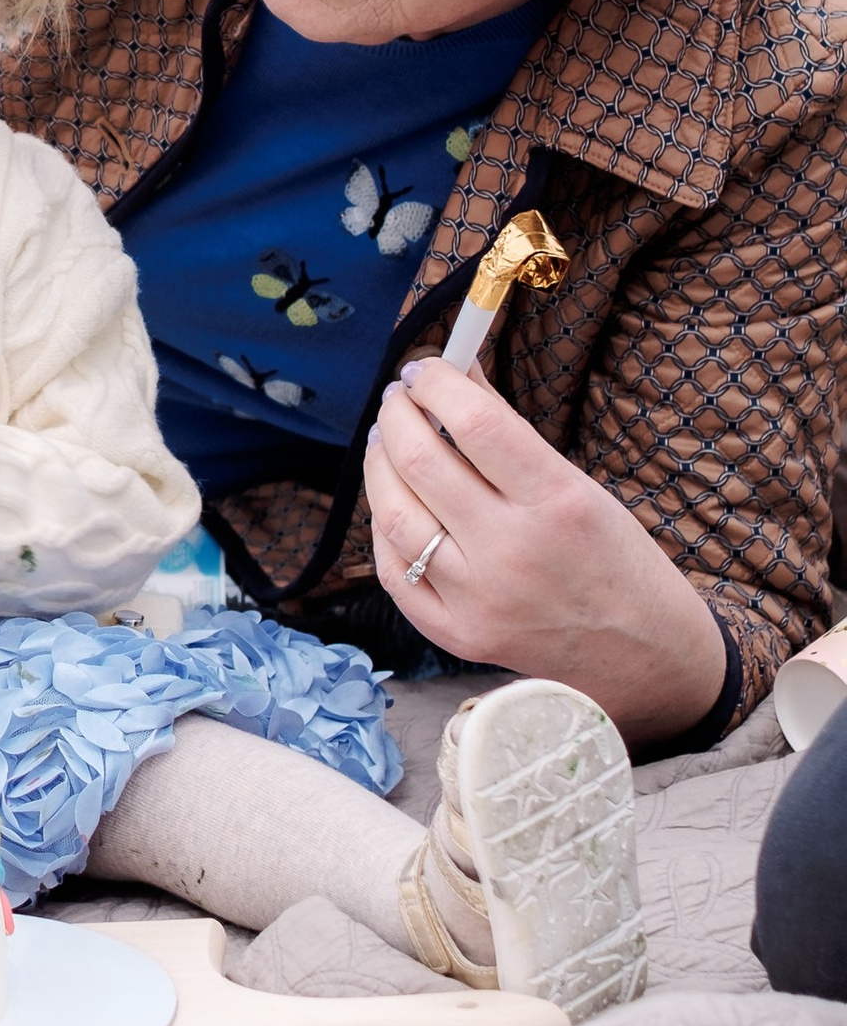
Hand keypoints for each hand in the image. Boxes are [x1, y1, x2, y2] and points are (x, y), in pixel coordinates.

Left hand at [365, 357, 726, 743]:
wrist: (647, 658)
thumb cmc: (620, 562)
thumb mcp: (582, 487)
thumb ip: (511, 434)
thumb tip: (458, 373)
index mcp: (558, 503)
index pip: (475, 422)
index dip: (436, 382)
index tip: (423, 367)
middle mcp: (512, 551)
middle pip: (421, 463)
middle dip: (397, 414)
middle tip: (399, 396)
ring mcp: (479, 599)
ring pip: (392, 514)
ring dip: (378, 463)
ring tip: (385, 439)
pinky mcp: (457, 634)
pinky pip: (392, 571)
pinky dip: (383, 527)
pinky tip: (392, 501)